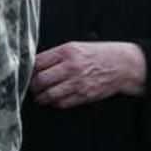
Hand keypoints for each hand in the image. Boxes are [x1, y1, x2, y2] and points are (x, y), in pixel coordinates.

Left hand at [30, 41, 146, 107]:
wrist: (123, 65)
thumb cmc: (98, 54)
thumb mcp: (75, 47)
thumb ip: (55, 55)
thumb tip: (34, 65)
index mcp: (66, 51)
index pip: (37, 63)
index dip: (28, 70)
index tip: (27, 74)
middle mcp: (71, 67)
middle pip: (40, 80)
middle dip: (33, 86)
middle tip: (32, 88)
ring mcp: (78, 82)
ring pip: (49, 95)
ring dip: (41, 98)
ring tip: (39, 97)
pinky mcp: (85, 95)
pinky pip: (62, 103)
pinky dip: (54, 103)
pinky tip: (53, 100)